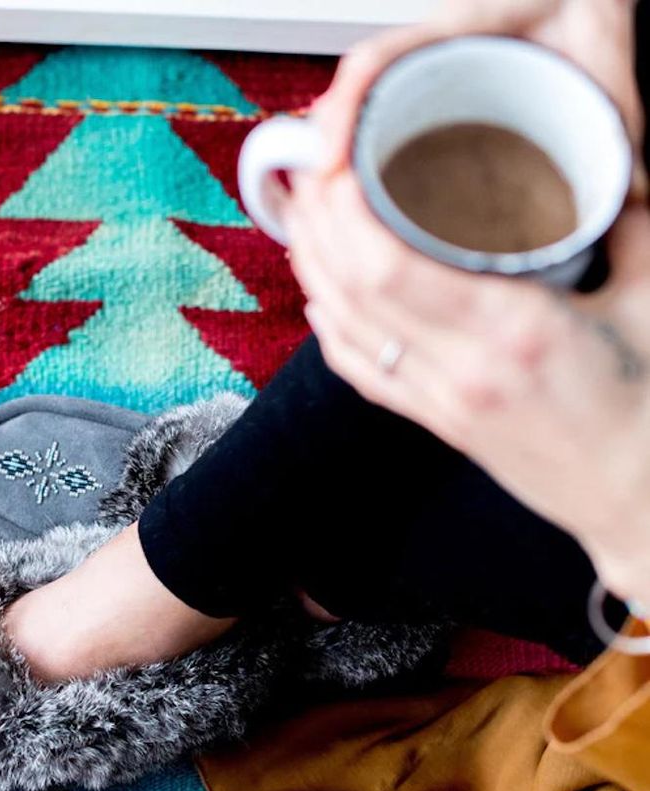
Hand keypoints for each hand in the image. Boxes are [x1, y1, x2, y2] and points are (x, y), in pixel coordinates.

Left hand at [284, 0, 649, 602]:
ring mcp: (439, 401)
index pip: (392, 269)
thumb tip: (606, 161)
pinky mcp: (434, 422)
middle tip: (306, 174)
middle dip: (317, 227)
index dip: (347, 215)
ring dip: (312, 271)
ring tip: (301, 217)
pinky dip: (330, 330)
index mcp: (515, 331)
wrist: (636, 501)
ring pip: (344, 331)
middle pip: (352, 291)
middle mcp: (460, 369)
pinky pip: (362, 372)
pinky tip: (319, 295)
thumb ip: (630, 226)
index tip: (334, 164)